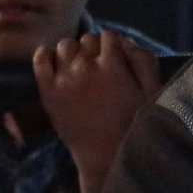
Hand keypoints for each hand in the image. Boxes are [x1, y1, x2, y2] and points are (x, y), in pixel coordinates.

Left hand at [34, 30, 161, 177]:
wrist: (106, 157)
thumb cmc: (133, 125)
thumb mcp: (152, 91)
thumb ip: (143, 59)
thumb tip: (124, 40)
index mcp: (113, 66)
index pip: (109, 36)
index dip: (114, 47)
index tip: (115, 60)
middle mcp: (86, 68)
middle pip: (88, 39)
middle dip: (95, 50)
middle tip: (100, 69)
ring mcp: (65, 79)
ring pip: (65, 45)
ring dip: (74, 52)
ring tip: (80, 68)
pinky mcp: (48, 92)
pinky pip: (40, 59)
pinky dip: (46, 54)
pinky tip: (56, 63)